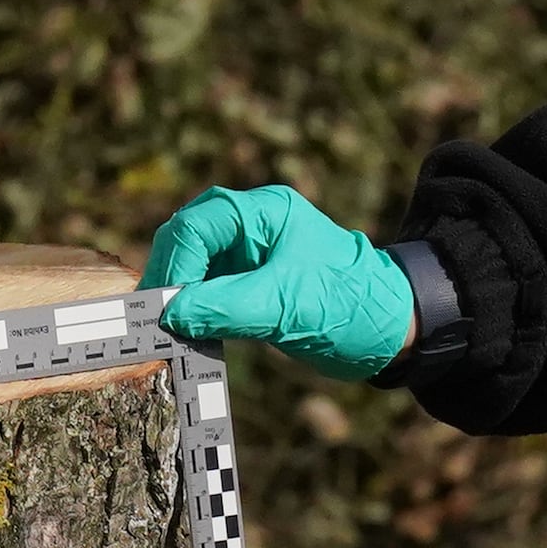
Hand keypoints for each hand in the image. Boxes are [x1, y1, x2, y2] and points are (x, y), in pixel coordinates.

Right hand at [139, 185, 415, 378]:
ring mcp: (248, 254)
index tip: (165, 306)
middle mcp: (251, 226)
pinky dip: (193, 312)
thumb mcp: (285, 307)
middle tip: (156, 319)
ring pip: (192, 266)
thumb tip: (169, 313)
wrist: (391, 330)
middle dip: (170, 278)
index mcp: (264, 212)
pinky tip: (187, 335)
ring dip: (178, 297)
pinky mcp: (248, 283)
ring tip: (168, 331)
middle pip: (186, 240)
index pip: (197, 226)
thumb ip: (225, 307)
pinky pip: (206, 291)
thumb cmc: (349, 305)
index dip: (174, 265)